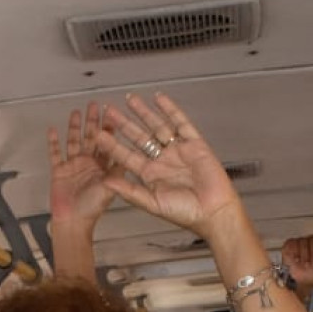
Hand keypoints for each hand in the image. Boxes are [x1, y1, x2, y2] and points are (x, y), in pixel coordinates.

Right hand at [47, 103, 115, 228]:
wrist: (72, 221)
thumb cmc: (92, 209)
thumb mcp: (111, 188)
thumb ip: (118, 173)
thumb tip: (128, 157)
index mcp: (103, 167)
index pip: (108, 143)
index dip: (109, 128)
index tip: (112, 113)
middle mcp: (89, 164)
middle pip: (91, 138)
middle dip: (93, 121)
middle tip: (95, 105)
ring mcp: (74, 166)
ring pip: (74, 141)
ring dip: (75, 127)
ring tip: (77, 112)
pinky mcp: (59, 170)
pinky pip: (55, 153)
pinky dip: (53, 142)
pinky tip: (52, 129)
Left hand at [93, 93, 241, 235]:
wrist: (213, 212)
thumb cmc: (185, 213)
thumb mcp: (152, 203)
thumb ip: (129, 191)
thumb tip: (105, 183)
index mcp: (150, 175)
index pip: (127, 156)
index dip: (113, 145)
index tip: (99, 134)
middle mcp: (162, 160)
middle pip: (139, 137)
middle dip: (124, 123)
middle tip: (109, 110)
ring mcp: (178, 150)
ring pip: (157, 126)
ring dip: (144, 112)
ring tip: (130, 99)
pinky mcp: (195, 143)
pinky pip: (181, 123)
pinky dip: (170, 110)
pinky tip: (159, 98)